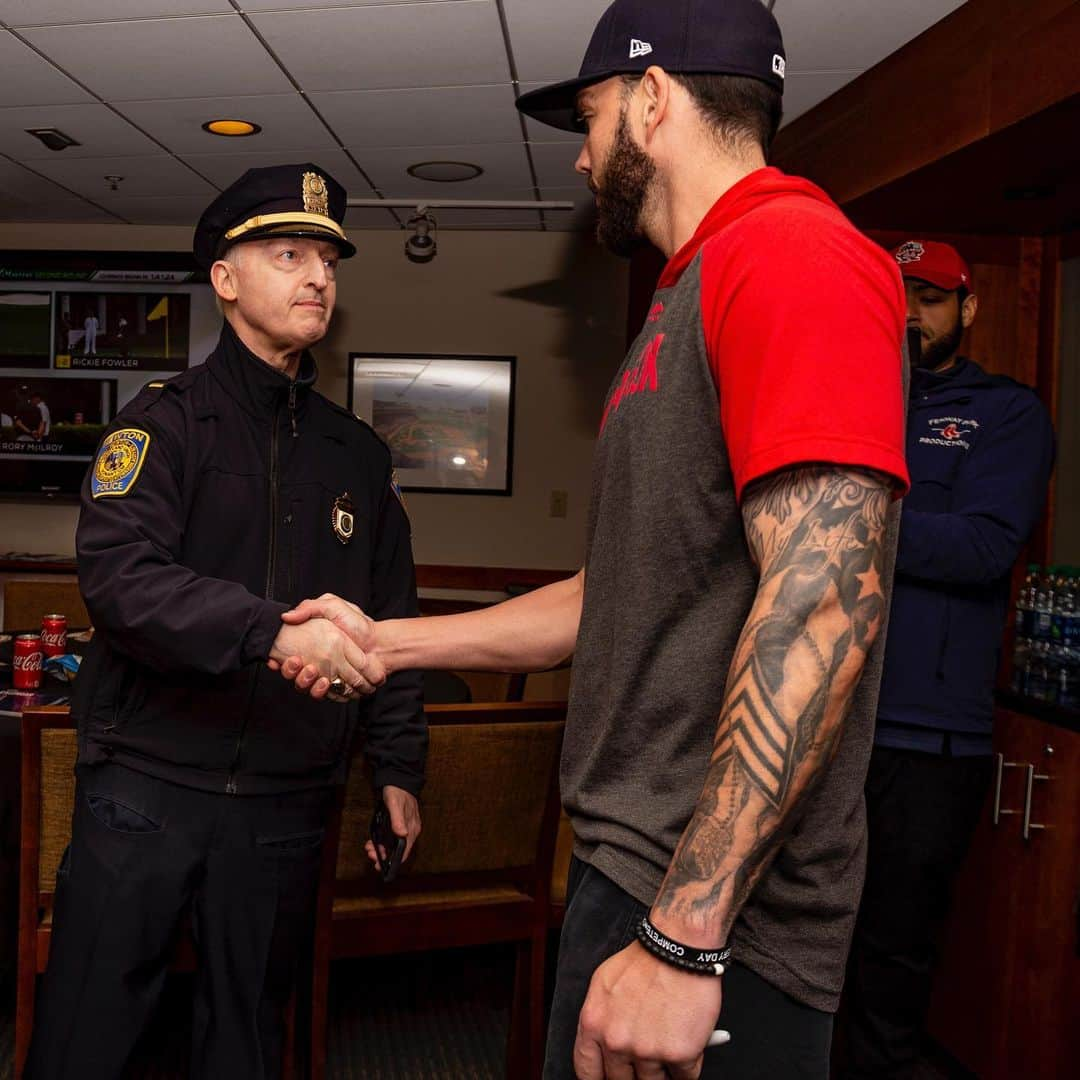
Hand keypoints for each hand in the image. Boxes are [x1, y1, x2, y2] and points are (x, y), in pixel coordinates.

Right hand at [268, 617, 382, 700]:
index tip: (276, 659)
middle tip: (297, 662)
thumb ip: (310, 607)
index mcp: (310, 645)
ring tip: (311, 671)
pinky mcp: (336, 688)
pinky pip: (323, 695)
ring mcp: (325, 675)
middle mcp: (315, 662)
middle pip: (293, 673)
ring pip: (305, 686)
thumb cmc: (357, 623)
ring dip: (304, 682)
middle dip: (291, 671)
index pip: (286, 656)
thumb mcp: (333, 606)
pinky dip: (321, 691)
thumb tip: (286, 617)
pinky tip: (324, 683)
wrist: (379, 642)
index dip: (278, 660)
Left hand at [364, 785, 421, 865]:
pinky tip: (374, 842)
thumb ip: (398, 820)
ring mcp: (405, 828)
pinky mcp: (399, 825)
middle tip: (370, 853)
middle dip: (383, 855)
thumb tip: (402, 834)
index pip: (404, 851)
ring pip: (393, 846)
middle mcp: (410, 831)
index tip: (379, 864)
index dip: (392, 861)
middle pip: (398, 850)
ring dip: (381, 849)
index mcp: (412, 828)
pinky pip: (391, 839)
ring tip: (369, 847)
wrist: (398, 779)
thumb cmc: (398, 791)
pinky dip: (382, 843)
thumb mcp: (395, 804)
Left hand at [573, 941, 722, 1079]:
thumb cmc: (646, 960)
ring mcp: (647, 1051)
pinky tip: (687, 1041)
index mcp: (593, 1023)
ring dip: (663, 1067)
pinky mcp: (679, 1055)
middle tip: (645, 1056)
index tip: (611, 1076)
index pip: (587, 1071)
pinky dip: (688, 1064)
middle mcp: (616, 1041)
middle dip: (634, 1073)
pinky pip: (684, 1077)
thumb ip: (600, 1019)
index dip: (600, 1078)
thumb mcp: (604, 984)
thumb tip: (602, 1048)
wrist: (679, 945)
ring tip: (668, 1039)